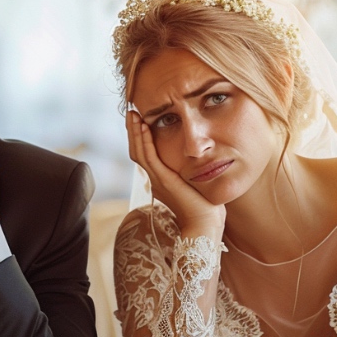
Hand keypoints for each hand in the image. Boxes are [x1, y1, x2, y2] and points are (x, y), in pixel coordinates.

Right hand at [127, 110, 224, 236]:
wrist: (204, 225)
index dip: (140, 137)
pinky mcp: (163, 180)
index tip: (140, 120)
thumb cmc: (205, 207)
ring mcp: (157, 180)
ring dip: (135, 131)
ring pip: (139, 152)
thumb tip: (196, 162)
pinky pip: (149, 157)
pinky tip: (143, 127)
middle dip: (133, 130)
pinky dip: (144, 141)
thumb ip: (190, 173)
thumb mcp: (194, 184)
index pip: (144, 154)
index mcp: (160, 180)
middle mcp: (154, 179)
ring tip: (133, 114)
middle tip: (131, 112)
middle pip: (137, 151)